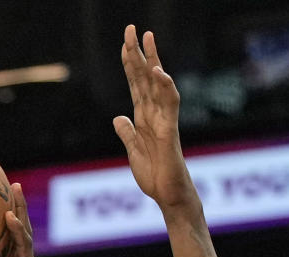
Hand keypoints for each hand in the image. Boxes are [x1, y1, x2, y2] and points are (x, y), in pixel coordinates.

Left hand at [113, 25, 198, 217]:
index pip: (136, 84)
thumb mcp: (133, 151)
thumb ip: (127, 133)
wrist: (168, 196)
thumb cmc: (155, 176)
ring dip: (154, 60)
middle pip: (145, 78)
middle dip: (139, 53)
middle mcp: (154, 114)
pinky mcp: (170, 131)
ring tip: (148, 37)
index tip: (125, 43)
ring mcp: (163, 120)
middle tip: (133, 28)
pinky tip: (159, 71)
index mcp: (143, 118)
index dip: (130, 64)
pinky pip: (170, 105)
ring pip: (158, 84)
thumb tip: (118, 118)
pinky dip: (165, 87)